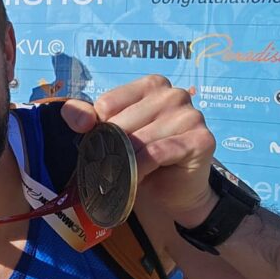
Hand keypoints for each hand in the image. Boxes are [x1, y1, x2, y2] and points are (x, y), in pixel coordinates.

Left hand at [60, 75, 218, 227]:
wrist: (171, 193)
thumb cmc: (139, 159)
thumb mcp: (108, 133)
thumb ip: (86, 116)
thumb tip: (78, 119)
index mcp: (151, 85)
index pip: (108, 103)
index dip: (98, 128)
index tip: (98, 143)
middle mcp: (174, 94)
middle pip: (122, 122)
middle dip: (110, 147)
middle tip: (108, 166)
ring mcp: (191, 115)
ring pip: (139, 139)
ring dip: (124, 162)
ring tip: (120, 174)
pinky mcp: (201, 139)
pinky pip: (157, 153)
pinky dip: (140, 169)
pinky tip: (135, 179)